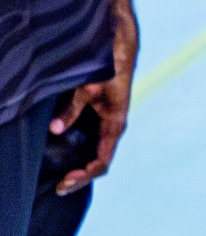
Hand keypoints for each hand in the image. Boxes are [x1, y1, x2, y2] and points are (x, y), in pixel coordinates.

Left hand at [50, 13, 136, 194]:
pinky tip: (65, 157)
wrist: (119, 46)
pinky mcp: (99, 116)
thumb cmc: (107, 65)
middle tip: (59, 188)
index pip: (102, 162)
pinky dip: (78, 154)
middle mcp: (112, 128)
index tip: (64, 182)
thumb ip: (72, 108)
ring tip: (62, 179)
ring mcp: (106, 124)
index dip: (84, 175)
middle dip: (80, 178)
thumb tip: (55, 129)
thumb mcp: (87, 87)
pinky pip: (91, 142)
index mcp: (115, 125)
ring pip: (95, 155)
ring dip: (79, 168)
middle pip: (98, 164)